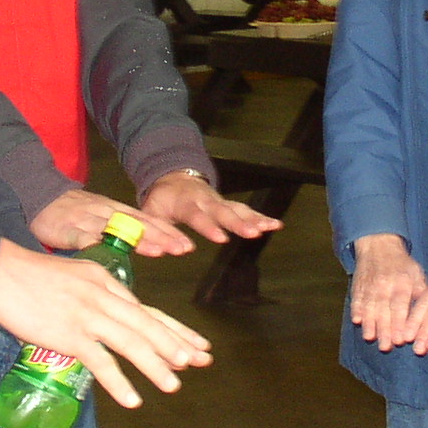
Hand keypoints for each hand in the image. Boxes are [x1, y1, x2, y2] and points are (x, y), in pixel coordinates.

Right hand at [0, 239, 211, 408]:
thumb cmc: (28, 276)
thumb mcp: (72, 277)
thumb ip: (93, 297)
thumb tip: (106, 322)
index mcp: (105, 282)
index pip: (147, 309)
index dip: (174, 328)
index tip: (197, 344)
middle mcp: (103, 296)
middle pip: (148, 324)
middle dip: (178, 345)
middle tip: (202, 362)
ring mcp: (88, 315)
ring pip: (132, 343)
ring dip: (156, 366)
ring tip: (174, 386)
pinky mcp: (69, 334)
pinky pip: (101, 362)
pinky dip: (119, 383)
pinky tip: (132, 400)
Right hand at [30, 186, 191, 255]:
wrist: (41, 196)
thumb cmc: (74, 213)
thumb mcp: (103, 219)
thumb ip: (124, 233)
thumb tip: (151, 247)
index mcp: (117, 212)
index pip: (148, 221)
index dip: (168, 233)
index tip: (187, 246)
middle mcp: (107, 213)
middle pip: (139, 225)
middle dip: (162, 237)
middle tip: (182, 249)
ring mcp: (88, 219)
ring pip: (117, 229)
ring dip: (138, 240)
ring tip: (158, 251)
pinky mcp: (68, 227)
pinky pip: (83, 236)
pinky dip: (96, 243)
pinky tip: (108, 252)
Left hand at [141, 172, 281, 249]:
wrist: (174, 176)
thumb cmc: (162, 199)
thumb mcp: (152, 212)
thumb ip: (157, 230)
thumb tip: (165, 251)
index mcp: (185, 202)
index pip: (197, 215)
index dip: (209, 227)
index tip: (221, 239)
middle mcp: (206, 200)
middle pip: (224, 212)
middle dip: (239, 223)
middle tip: (253, 234)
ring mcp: (219, 201)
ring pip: (238, 209)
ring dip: (254, 219)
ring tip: (270, 228)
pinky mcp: (228, 204)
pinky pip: (246, 210)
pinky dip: (261, 217)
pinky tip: (276, 225)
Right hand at [350, 233, 426, 351]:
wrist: (379, 245)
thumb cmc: (402, 264)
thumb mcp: (417, 274)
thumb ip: (421, 294)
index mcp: (402, 283)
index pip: (400, 306)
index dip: (400, 323)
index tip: (401, 340)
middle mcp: (385, 284)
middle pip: (384, 310)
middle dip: (385, 329)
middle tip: (386, 346)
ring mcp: (370, 285)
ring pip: (369, 306)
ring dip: (369, 323)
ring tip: (370, 338)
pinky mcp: (358, 285)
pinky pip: (357, 298)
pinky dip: (356, 310)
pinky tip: (357, 321)